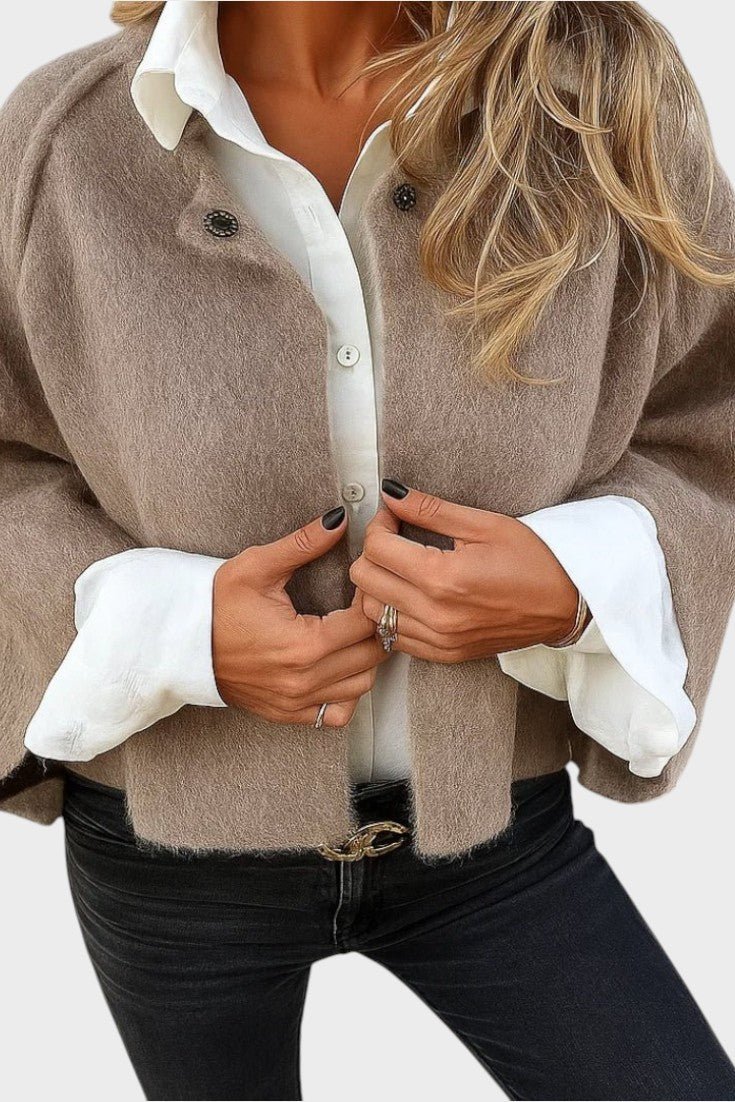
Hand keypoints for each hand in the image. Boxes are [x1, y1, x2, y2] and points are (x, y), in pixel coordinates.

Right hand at [213, 507, 386, 726]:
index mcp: (303, 645)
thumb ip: (303, 543)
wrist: (180, 645)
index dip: (372, 599)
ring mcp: (297, 702)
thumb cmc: (216, 606)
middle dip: (376, 627)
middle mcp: (305, 680)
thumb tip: (338, 519)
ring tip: (352, 633)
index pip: (366, 623)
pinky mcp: (289, 714)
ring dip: (366, 658)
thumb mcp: (257, 567)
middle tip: (364, 605)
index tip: (364, 584)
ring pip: (362, 686)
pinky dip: (347, 693)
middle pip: (372, 655)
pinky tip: (337, 667)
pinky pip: (338, 714)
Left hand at [350, 482, 579, 662]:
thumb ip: (431, 510)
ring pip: (372, 612)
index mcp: (443, 578)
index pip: (377, 548)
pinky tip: (408, 595)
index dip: (379, 524)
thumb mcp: (484, 524)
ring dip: (376, 585)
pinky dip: (391, 615)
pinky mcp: (444, 654)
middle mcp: (435, 614)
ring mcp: (438, 640)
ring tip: (400, 567)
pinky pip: (393, 637)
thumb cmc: (535, 560)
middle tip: (395, 537)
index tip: (394, 514)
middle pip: (364, 580)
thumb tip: (392, 494)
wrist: (567, 604)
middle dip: (373, 552)